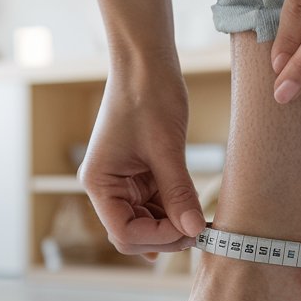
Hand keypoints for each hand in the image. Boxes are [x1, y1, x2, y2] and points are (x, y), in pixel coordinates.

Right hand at [80, 70, 205, 258]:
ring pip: (148, 223)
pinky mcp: (140, 177)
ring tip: (202, 221)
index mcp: (99, 182)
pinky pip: (156, 206)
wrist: (147, 62)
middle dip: (166, 236)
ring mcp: (123, 184)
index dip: (156, 238)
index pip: (123, 232)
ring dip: (173, 226)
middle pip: (134, 234)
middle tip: (200, 230)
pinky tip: (195, 211)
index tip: (189, 230)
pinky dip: (175, 212)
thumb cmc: (148, 96)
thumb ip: (178, 194)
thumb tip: (194, 231)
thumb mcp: (166, 149)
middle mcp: (106, 188)